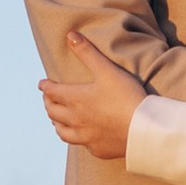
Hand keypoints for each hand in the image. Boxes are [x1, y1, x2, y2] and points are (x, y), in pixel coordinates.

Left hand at [40, 29, 148, 160]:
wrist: (143, 129)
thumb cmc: (126, 97)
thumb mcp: (107, 70)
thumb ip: (87, 52)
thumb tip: (70, 35)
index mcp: (75, 99)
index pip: (52, 92)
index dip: (45, 86)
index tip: (42, 84)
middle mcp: (75, 120)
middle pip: (53, 112)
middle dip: (48, 103)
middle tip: (47, 99)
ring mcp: (85, 137)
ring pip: (62, 131)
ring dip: (57, 123)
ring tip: (56, 120)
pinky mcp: (97, 149)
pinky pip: (81, 144)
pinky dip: (76, 138)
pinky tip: (81, 136)